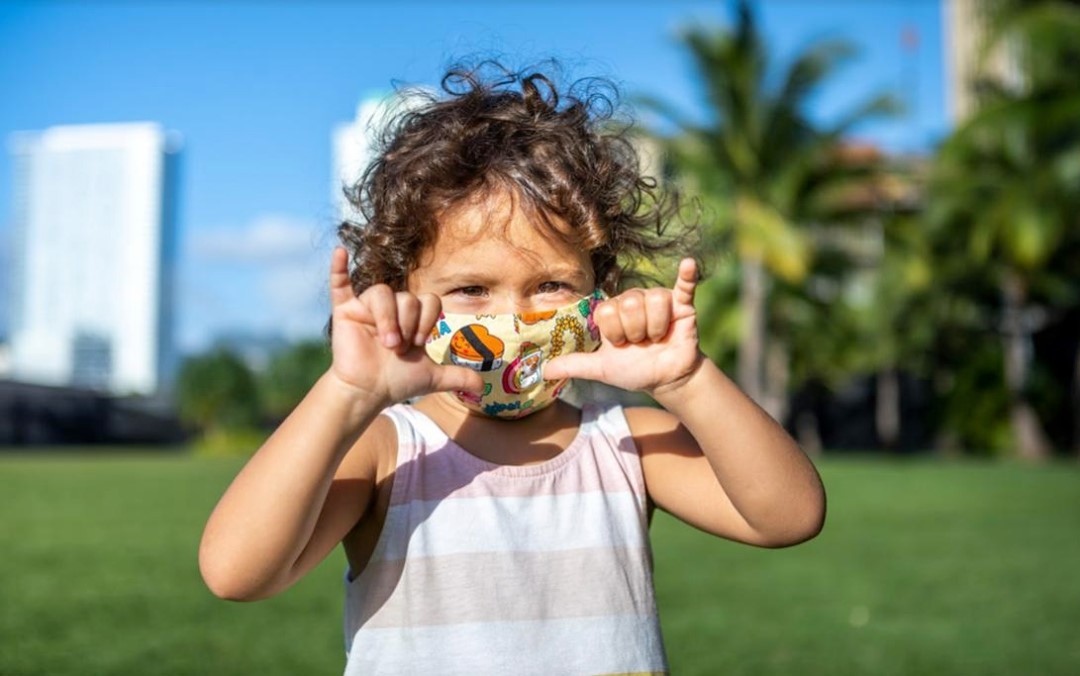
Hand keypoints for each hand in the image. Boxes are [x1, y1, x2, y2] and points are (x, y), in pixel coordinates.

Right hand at [327, 247, 483, 403]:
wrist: (369, 392)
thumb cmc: (397, 382)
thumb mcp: (433, 377)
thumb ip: (458, 377)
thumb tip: (482, 386)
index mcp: (411, 316)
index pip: (429, 300)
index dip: (427, 321)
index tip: (419, 344)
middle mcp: (391, 307)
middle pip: (407, 297)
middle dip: (408, 324)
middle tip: (399, 348)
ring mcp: (366, 307)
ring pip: (382, 292)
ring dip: (388, 319)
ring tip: (387, 342)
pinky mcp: (345, 311)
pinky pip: (340, 284)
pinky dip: (338, 268)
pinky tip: (339, 252)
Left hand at [543, 258, 703, 393]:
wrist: (666, 379)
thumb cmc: (634, 370)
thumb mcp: (601, 368)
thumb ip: (574, 366)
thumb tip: (543, 371)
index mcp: (613, 309)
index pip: (606, 310)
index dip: (614, 332)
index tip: (621, 345)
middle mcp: (634, 299)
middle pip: (629, 304)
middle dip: (635, 332)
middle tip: (641, 343)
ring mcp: (658, 300)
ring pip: (653, 301)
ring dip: (655, 328)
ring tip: (657, 338)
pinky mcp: (682, 305)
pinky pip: (684, 286)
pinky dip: (688, 275)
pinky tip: (689, 265)